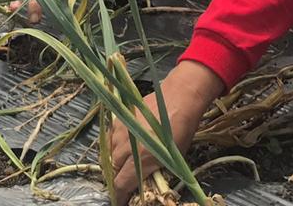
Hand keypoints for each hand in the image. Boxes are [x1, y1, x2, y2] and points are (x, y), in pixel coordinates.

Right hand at [107, 61, 224, 204]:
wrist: (178, 97)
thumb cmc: (181, 129)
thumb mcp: (173, 158)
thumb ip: (155, 171)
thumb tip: (146, 183)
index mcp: (141, 159)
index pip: (121, 184)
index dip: (120, 196)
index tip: (121, 201)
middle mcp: (126, 146)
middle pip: (113, 170)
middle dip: (117, 179)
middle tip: (125, 183)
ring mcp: (120, 131)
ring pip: (110, 154)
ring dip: (115, 163)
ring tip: (124, 165)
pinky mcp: (118, 120)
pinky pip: (110, 139)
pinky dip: (114, 147)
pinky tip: (123, 148)